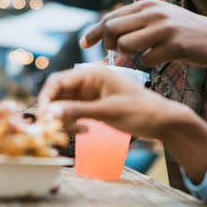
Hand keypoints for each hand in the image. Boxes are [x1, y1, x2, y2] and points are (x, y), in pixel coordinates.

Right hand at [37, 66, 182, 137]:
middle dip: (54, 112)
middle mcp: (89, 81)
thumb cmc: (141, 111)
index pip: (57, 81)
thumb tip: (49, 112)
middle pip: (58, 94)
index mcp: (93, 74)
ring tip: (76, 132)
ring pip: (64, 106)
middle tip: (56, 130)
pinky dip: (74, 123)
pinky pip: (74, 113)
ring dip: (64, 120)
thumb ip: (78, 111)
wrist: (163, 121)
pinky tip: (85, 131)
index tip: (43, 118)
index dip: (45, 98)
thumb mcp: (108, 111)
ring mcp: (91, 94)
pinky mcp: (95, 106)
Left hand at [80, 0, 206, 72]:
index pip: (111, 16)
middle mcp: (154, 13)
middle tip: (116, 53)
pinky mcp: (174, 45)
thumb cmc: (186, 33)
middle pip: (112, 29)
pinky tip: (162, 58)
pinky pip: (146, 60)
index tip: (85, 43)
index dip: (94, 31)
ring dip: (128, 55)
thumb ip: (137, 23)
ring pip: (125, 45)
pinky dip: (149, 63)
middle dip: (108, 45)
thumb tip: (107, 37)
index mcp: (148, 4)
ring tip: (144, 53)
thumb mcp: (161, 19)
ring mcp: (164, 28)